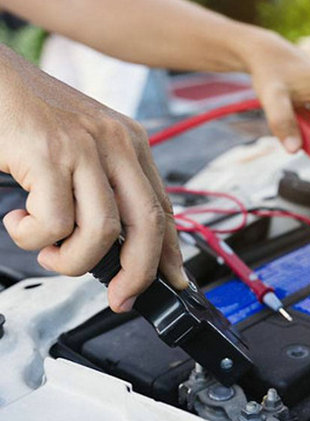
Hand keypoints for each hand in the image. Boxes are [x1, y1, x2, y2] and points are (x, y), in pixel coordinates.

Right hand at [0, 45, 187, 311]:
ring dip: (72, 259)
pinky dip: (33, 238)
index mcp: (131, 143)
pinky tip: (18, 223)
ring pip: (102, 232)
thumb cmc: (29, 116)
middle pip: (148, 224)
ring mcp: (84, 148)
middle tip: (121, 298)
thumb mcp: (82, 147)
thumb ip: (104, 187)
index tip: (173, 281)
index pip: (164, 207)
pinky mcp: (47, 154)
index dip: (170, 252)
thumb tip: (117, 244)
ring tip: (48, 250)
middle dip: (139, 272)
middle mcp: (116, 144)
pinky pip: (54, 223)